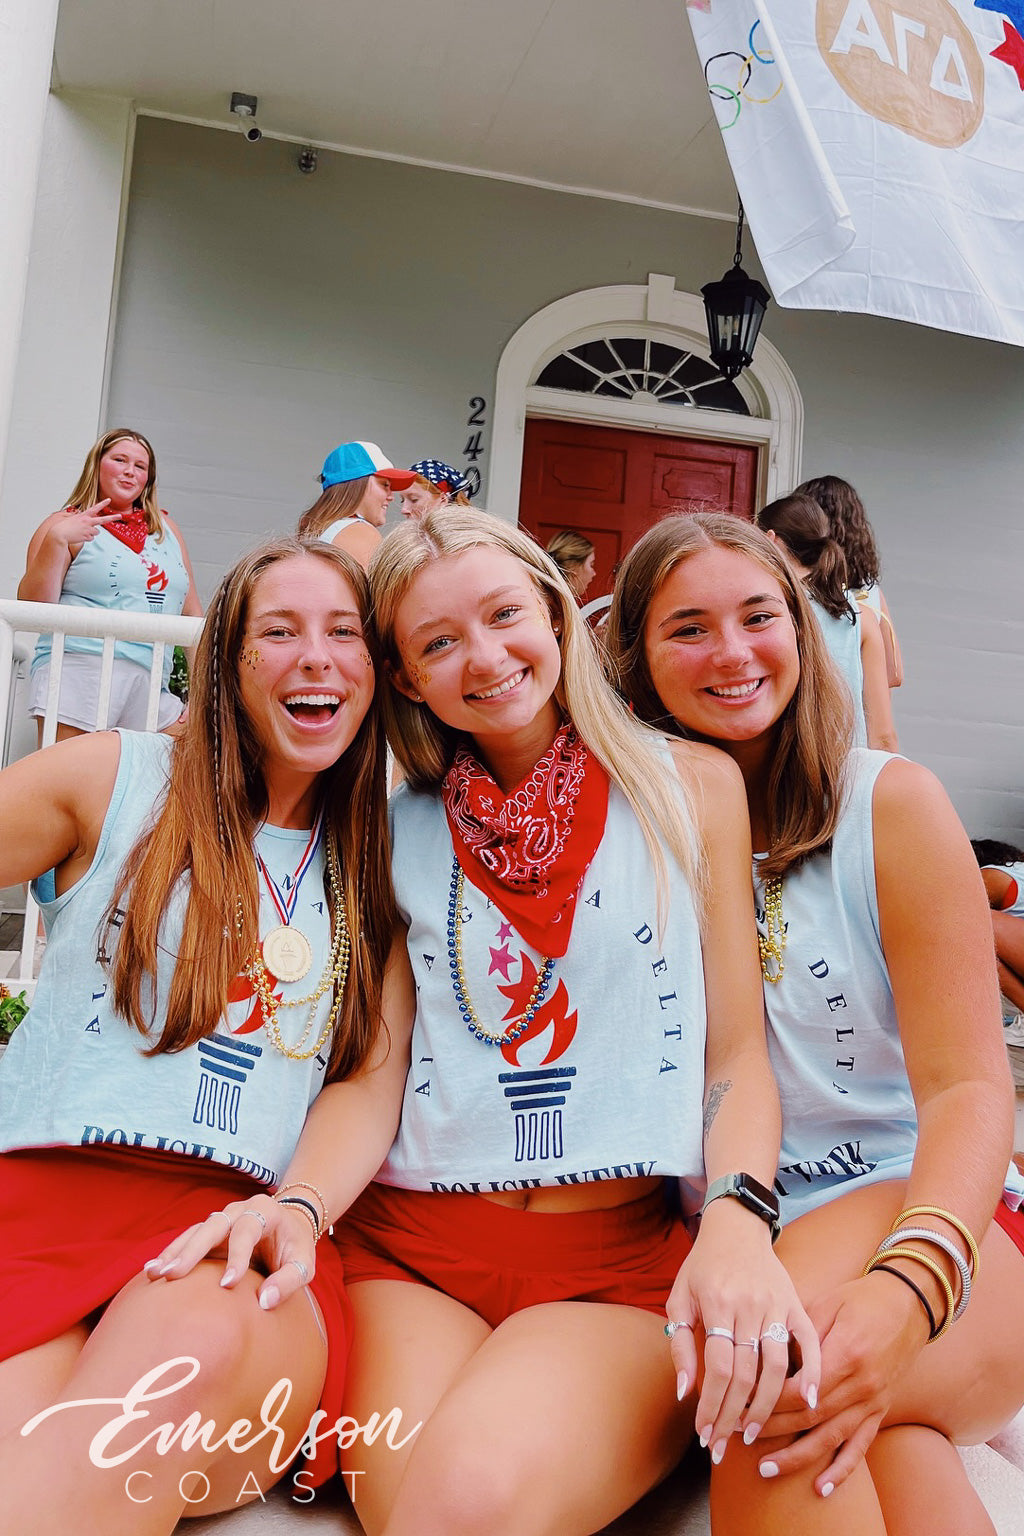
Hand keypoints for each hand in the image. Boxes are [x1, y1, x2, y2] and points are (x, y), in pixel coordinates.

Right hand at [48, 501, 122, 548]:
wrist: (59, 534)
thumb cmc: (63, 526)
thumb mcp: (71, 518)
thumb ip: (79, 518)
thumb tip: (84, 519)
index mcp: (83, 515)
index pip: (95, 508)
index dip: (102, 503)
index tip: (109, 499)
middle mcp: (88, 522)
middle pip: (103, 520)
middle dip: (112, 517)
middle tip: (120, 516)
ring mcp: (88, 530)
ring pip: (97, 532)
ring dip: (92, 533)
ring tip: (82, 532)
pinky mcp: (87, 537)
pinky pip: (91, 538)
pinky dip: (87, 538)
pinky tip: (79, 536)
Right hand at [143, 1192, 316, 1309]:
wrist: (289, 1225)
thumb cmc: (295, 1247)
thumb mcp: (304, 1264)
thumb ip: (288, 1281)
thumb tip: (264, 1302)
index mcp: (265, 1210)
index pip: (247, 1231)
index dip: (237, 1257)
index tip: (227, 1284)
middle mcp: (239, 1209)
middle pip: (213, 1225)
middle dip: (192, 1250)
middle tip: (173, 1275)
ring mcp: (223, 1217)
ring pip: (196, 1231)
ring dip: (175, 1252)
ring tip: (155, 1274)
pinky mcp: (211, 1230)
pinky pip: (188, 1238)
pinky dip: (172, 1253)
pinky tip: (153, 1269)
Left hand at [665, 1206, 820, 1463]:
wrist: (736, 1227)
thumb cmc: (701, 1266)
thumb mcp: (679, 1298)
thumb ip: (679, 1345)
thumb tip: (684, 1393)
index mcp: (717, 1303)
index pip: (718, 1367)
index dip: (711, 1406)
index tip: (705, 1433)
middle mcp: (749, 1306)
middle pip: (746, 1374)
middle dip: (733, 1416)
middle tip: (724, 1446)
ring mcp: (776, 1305)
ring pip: (776, 1367)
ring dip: (765, 1407)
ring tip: (753, 1434)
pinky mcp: (796, 1304)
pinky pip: (809, 1343)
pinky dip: (811, 1373)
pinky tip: (810, 1402)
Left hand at [756, 1271, 930, 1493]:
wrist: (908, 1304)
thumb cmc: (860, 1299)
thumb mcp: (826, 1306)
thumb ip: (799, 1337)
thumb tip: (766, 1361)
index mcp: (844, 1355)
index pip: (798, 1389)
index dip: (766, 1400)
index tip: (739, 1404)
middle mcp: (860, 1385)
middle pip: (809, 1416)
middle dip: (771, 1428)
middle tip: (738, 1435)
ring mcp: (872, 1402)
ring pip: (830, 1438)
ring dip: (797, 1456)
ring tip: (767, 1468)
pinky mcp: (880, 1411)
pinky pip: (860, 1446)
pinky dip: (842, 1471)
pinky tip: (822, 1489)